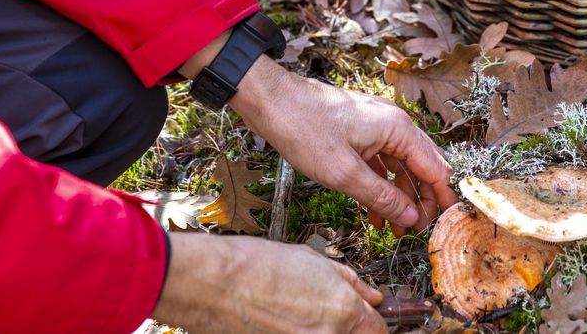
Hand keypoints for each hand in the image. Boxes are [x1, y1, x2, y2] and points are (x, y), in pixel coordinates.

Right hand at [153, 232, 385, 333]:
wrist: (208, 283)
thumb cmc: (255, 265)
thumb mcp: (313, 260)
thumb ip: (350, 281)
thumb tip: (372, 296)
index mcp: (342, 313)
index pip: (378, 330)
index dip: (372, 320)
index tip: (365, 314)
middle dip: (344, 325)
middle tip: (319, 308)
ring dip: (318, 327)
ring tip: (293, 310)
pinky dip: (294, 331)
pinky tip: (279, 318)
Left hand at [235, 57, 456, 234]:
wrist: (270, 101)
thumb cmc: (303, 129)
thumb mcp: (343, 173)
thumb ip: (381, 196)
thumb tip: (411, 216)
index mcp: (397, 129)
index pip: (434, 168)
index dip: (440, 198)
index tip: (442, 224)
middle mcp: (393, 124)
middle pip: (421, 167)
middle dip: (421, 201)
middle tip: (417, 230)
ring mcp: (376, 127)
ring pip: (400, 167)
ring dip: (399, 197)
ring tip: (396, 228)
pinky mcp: (359, 132)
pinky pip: (380, 162)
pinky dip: (380, 186)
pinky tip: (375, 211)